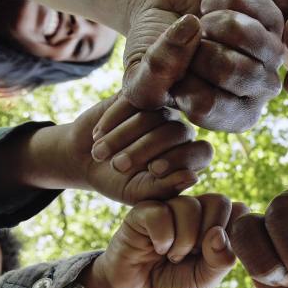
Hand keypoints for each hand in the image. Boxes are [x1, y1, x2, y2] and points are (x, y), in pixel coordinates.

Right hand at [65, 94, 211, 204]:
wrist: (85, 160)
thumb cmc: (118, 182)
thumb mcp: (139, 192)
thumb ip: (166, 188)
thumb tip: (193, 177)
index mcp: (189, 156)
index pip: (202, 151)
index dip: (180, 159)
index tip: (153, 170)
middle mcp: (179, 131)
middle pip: (175, 132)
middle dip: (143, 150)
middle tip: (118, 166)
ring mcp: (161, 109)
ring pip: (153, 115)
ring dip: (123, 136)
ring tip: (100, 154)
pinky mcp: (138, 94)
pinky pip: (133, 99)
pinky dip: (113, 119)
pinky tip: (98, 135)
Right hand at [81, 195, 247, 287]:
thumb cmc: (174, 281)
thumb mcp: (205, 279)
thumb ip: (221, 260)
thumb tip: (219, 233)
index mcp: (216, 221)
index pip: (240, 210)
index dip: (232, 234)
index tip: (215, 255)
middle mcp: (196, 208)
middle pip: (220, 201)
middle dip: (209, 235)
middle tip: (193, 254)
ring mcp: (171, 205)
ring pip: (190, 206)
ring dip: (184, 241)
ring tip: (173, 255)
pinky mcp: (144, 209)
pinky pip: (162, 212)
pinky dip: (163, 238)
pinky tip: (157, 248)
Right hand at [102, 0, 284, 133]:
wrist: (162, 13)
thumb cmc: (154, 56)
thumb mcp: (138, 81)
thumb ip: (155, 76)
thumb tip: (193, 28)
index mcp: (236, 117)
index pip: (208, 104)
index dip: (181, 83)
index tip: (179, 77)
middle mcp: (262, 88)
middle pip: (233, 70)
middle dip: (198, 52)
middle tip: (191, 49)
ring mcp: (272, 51)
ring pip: (243, 33)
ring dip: (209, 23)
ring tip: (201, 28)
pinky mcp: (272, 13)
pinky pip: (243, 1)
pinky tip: (211, 9)